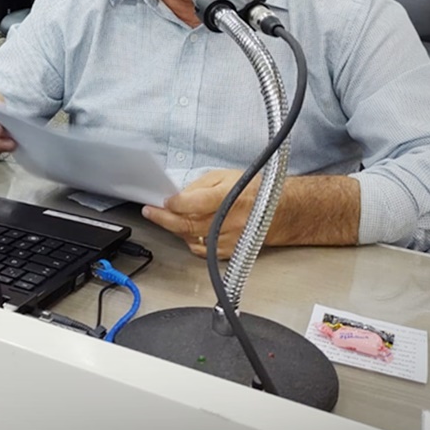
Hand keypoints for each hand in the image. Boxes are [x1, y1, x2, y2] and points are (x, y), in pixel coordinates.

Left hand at [142, 169, 260, 258]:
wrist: (279, 211)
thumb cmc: (253, 191)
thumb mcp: (224, 177)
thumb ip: (199, 187)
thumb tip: (176, 197)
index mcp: (229, 197)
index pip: (193, 203)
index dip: (174, 203)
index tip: (162, 201)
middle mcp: (230, 221)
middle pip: (187, 224)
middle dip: (163, 218)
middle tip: (150, 212)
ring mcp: (229, 239)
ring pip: (191, 238)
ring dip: (175, 229)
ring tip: (167, 219)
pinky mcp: (229, 252)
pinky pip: (201, 250)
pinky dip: (190, 240)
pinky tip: (186, 231)